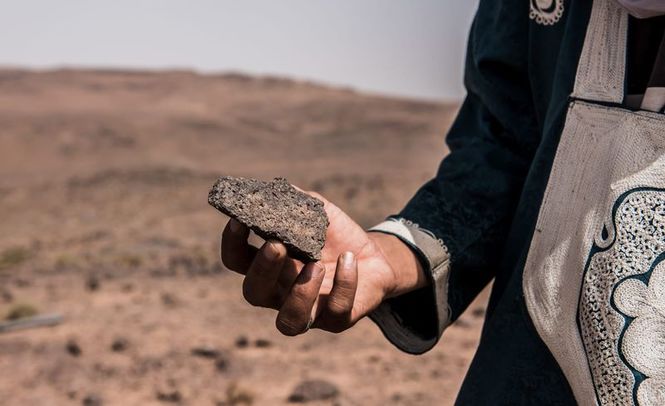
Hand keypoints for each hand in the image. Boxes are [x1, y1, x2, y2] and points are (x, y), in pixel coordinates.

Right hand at [220, 190, 425, 335]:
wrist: (373, 256)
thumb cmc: (335, 236)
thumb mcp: (316, 212)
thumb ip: (294, 201)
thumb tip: (272, 186)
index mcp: (270, 265)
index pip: (237, 260)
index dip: (232, 242)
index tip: (239, 220)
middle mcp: (281, 292)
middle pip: (254, 293)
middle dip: (262, 269)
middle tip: (277, 245)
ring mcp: (309, 310)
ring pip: (289, 322)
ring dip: (299, 293)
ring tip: (316, 264)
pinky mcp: (338, 318)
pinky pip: (336, 311)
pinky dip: (344, 284)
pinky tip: (349, 259)